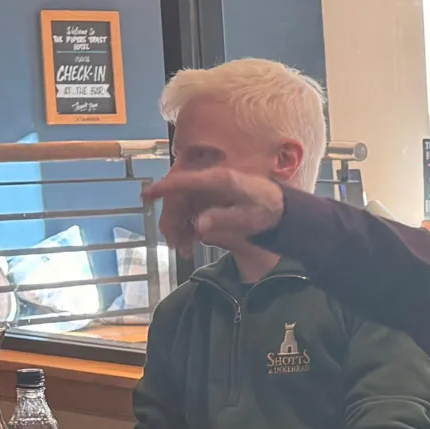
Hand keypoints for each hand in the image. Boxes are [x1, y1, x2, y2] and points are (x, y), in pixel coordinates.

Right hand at [143, 168, 284, 256]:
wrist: (282, 208)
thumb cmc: (268, 209)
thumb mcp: (249, 218)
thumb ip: (224, 220)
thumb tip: (198, 227)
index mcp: (220, 179)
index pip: (185, 180)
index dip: (164, 187)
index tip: (147, 195)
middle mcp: (210, 181)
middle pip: (179, 196)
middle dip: (172, 220)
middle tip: (173, 243)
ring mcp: (209, 189)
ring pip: (182, 205)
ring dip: (178, 227)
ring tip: (182, 249)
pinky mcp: (210, 198)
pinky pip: (190, 210)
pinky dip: (186, 226)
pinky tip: (188, 244)